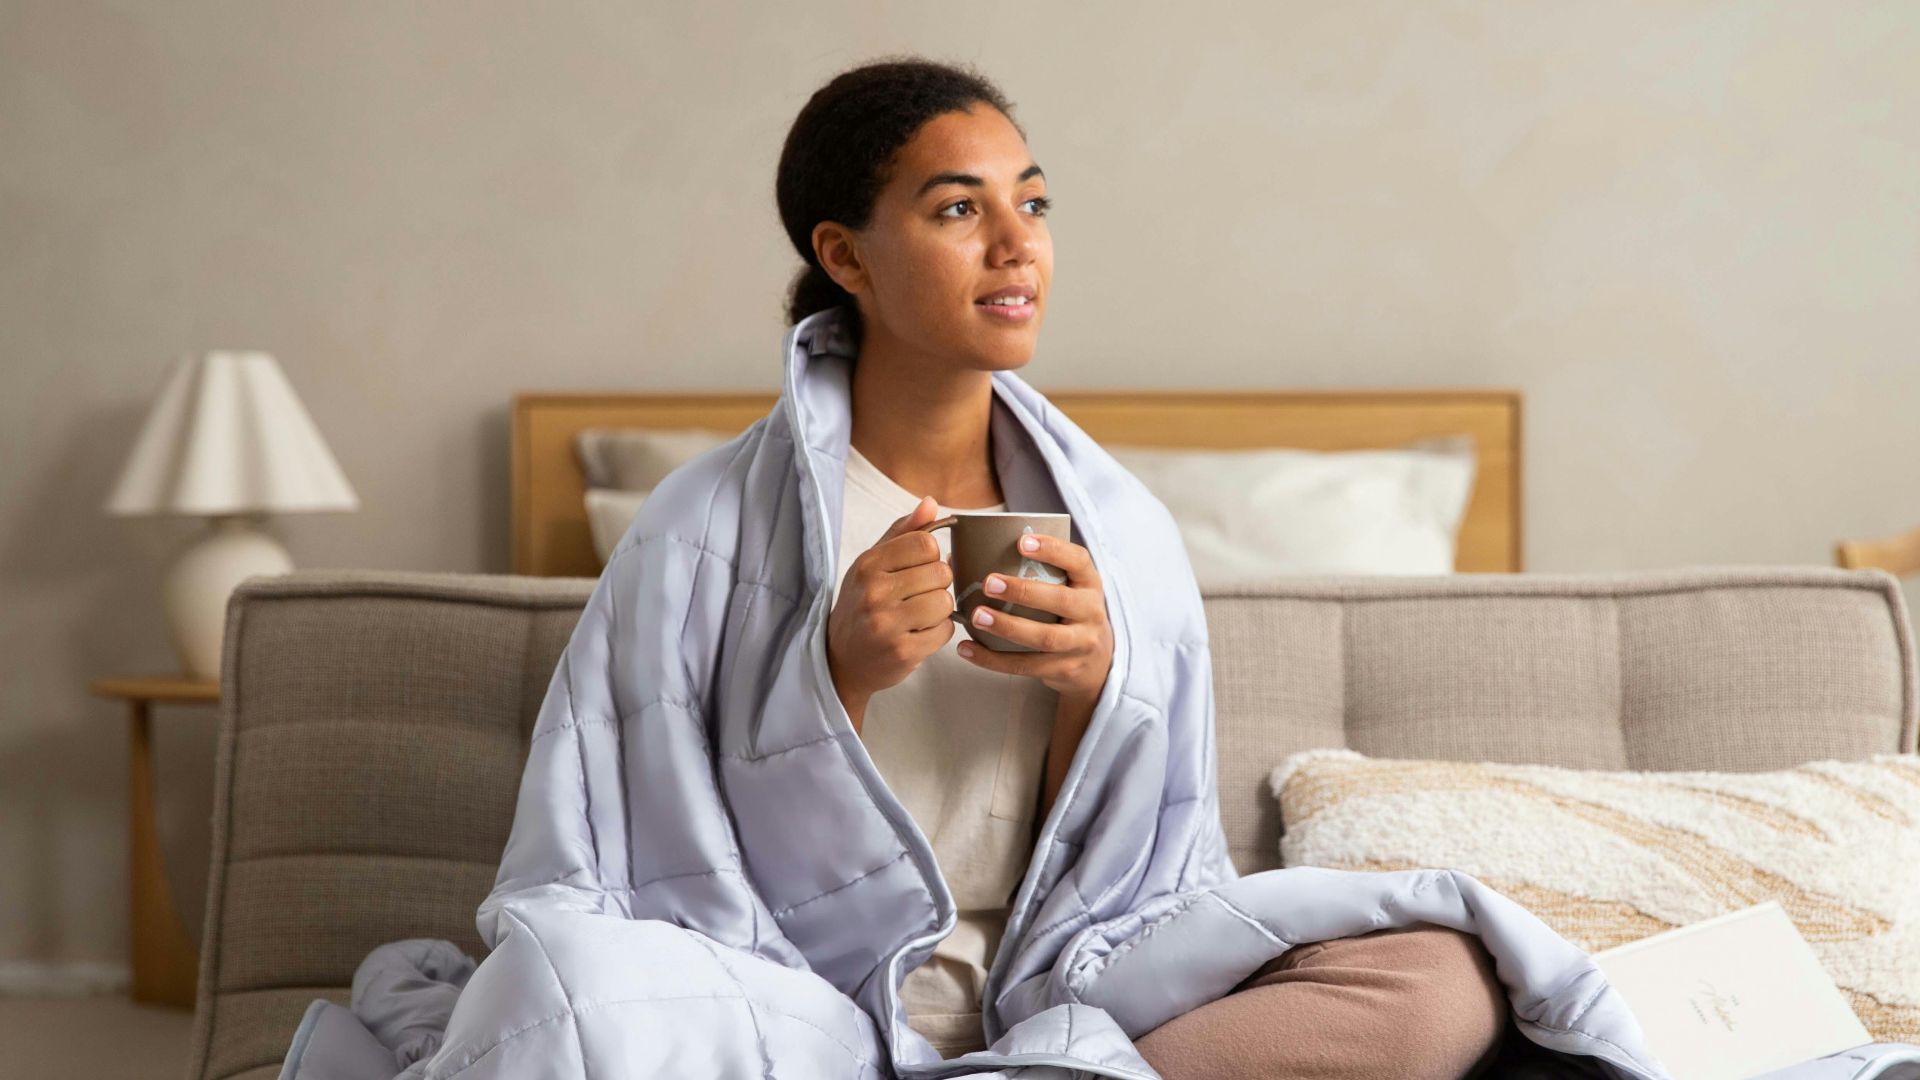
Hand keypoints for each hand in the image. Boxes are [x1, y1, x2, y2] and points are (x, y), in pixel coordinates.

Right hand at [826, 495, 955, 727]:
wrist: (840, 660)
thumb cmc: (861, 606)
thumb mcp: (872, 565)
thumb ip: (902, 532)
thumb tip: (930, 503)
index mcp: (868, 564)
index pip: (925, 543)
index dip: (930, 557)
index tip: (917, 570)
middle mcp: (875, 592)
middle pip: (941, 572)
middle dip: (936, 585)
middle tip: (917, 596)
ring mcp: (887, 624)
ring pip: (945, 602)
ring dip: (939, 610)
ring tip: (918, 616)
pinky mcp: (902, 652)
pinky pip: (945, 631)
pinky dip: (938, 633)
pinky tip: (918, 634)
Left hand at [955, 531, 1112, 707]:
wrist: (1097, 663)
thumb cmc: (1067, 614)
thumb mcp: (1066, 589)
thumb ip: (1032, 572)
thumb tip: (959, 558)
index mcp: (1090, 584)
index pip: (1078, 560)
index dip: (1052, 549)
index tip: (1021, 542)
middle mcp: (1091, 612)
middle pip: (1061, 600)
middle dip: (1023, 591)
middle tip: (989, 583)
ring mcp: (1081, 644)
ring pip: (1045, 637)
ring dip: (1008, 626)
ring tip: (977, 617)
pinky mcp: (1066, 670)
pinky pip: (1028, 666)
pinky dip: (994, 659)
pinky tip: (968, 649)